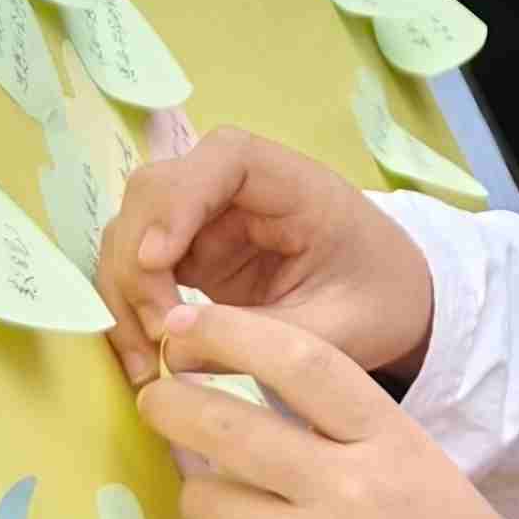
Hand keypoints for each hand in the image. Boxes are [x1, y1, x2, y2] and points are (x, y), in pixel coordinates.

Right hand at [96, 125, 435, 392]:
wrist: (393, 305)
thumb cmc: (380, 302)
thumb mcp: (340, 332)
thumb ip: (265, 339)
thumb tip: (172, 348)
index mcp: (296, 184)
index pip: (224, 157)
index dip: (180, 199)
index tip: (158, 260)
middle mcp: (241, 189)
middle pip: (158, 191)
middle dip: (139, 260)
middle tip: (158, 335)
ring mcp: (210, 219)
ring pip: (134, 229)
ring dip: (125, 290)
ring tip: (148, 361)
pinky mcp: (194, 253)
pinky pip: (139, 267)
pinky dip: (130, 307)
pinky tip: (144, 358)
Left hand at [141, 301, 504, 518]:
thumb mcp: (409, 458)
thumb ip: (336, 427)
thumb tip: (230, 402)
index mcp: (388, 438)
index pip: (300, 361)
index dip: (230, 331)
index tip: (186, 322)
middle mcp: (349, 489)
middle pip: (230, 426)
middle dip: (172, 404)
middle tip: (155, 400)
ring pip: (207, 500)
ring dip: (196, 497)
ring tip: (213, 505)